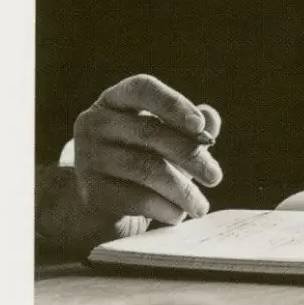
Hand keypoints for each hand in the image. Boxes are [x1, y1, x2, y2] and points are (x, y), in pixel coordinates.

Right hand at [62, 74, 222, 240]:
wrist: (107, 196)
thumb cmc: (146, 155)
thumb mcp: (169, 135)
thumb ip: (191, 125)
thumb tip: (211, 118)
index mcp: (116, 99)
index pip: (142, 89)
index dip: (173, 104)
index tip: (200, 126)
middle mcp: (95, 122)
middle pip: (149, 133)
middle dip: (190, 155)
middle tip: (215, 177)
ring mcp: (88, 156)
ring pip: (144, 169)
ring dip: (181, 190)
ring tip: (201, 205)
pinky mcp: (90, 190)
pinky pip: (133, 198)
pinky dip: (162, 208)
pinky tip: (179, 214)